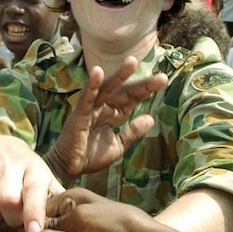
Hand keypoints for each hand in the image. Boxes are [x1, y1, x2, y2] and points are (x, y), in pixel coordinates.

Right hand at [0, 135, 64, 231]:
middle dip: (11, 220)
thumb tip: (69, 224)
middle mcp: (9, 166)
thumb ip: (55, 199)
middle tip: (14, 227)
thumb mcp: (44, 178)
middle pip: (8, 199)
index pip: (33, 189)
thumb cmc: (25, 170)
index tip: (33, 231)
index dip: (33, 211)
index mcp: (33, 168)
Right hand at [44, 59, 166, 186]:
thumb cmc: (90, 157)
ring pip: (107, 88)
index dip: (146, 90)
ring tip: (133, 62)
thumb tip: (151, 118)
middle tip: (162, 77)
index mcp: (113, 114)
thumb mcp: (118, 145)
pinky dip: (92, 85)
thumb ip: (132, 132)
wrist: (69, 169)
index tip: (162, 80)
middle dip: (141, 84)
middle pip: (124, 91)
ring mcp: (90, 108)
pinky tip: (98, 72)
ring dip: (119, 75)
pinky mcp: (79, 114)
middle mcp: (103, 107)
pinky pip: (86, 97)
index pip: (132, 99)